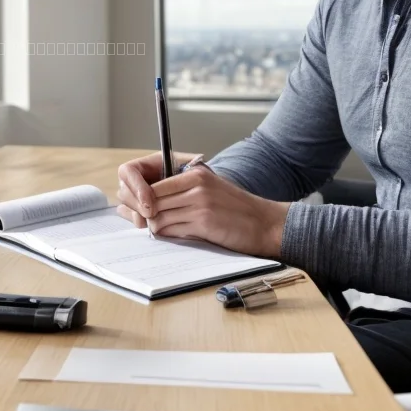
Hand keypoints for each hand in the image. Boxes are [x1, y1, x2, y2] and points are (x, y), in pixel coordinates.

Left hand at [117, 161, 289, 257]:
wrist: (265, 223)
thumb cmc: (235, 208)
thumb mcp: (209, 188)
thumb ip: (183, 190)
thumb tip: (152, 200)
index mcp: (195, 173)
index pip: (156, 185)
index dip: (145, 200)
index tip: (144, 211)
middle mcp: (196, 185)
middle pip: (153, 200)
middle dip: (147, 215)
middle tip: (147, 224)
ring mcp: (200, 204)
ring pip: (160, 217)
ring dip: (157, 227)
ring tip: (162, 231)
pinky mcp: (204, 223)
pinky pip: (173, 230)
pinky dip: (169, 235)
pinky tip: (174, 237)